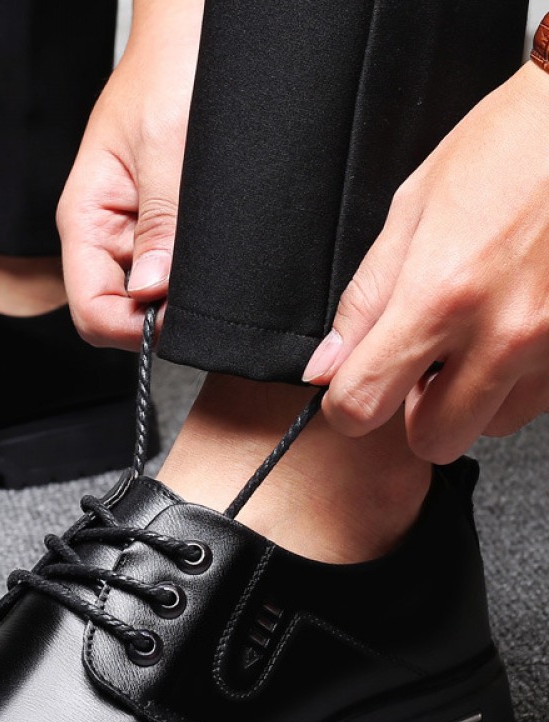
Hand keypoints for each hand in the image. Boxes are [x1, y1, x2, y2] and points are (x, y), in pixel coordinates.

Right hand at [56, 0, 203, 350]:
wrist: (193, 31)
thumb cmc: (168, 69)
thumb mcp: (167, 147)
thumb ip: (161, 223)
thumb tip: (154, 291)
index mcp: (85, 219)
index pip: (91, 311)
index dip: (132, 328)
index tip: (176, 320)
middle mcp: (105, 235)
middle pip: (119, 313)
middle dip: (159, 315)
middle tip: (203, 294)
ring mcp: (134, 234)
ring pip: (150, 297)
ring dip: (181, 292)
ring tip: (212, 263)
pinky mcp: (162, 226)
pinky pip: (174, 270)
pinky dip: (195, 272)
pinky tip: (214, 251)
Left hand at [305, 63, 548, 463]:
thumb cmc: (511, 147)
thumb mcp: (414, 210)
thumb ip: (365, 301)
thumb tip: (327, 367)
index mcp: (440, 295)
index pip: (363, 404)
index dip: (347, 404)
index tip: (353, 388)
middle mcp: (503, 332)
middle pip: (434, 441)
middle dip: (416, 414)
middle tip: (421, 367)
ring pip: (493, 425)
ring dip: (474, 396)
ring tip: (479, 334)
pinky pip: (540, 399)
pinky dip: (520, 377)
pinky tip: (519, 325)